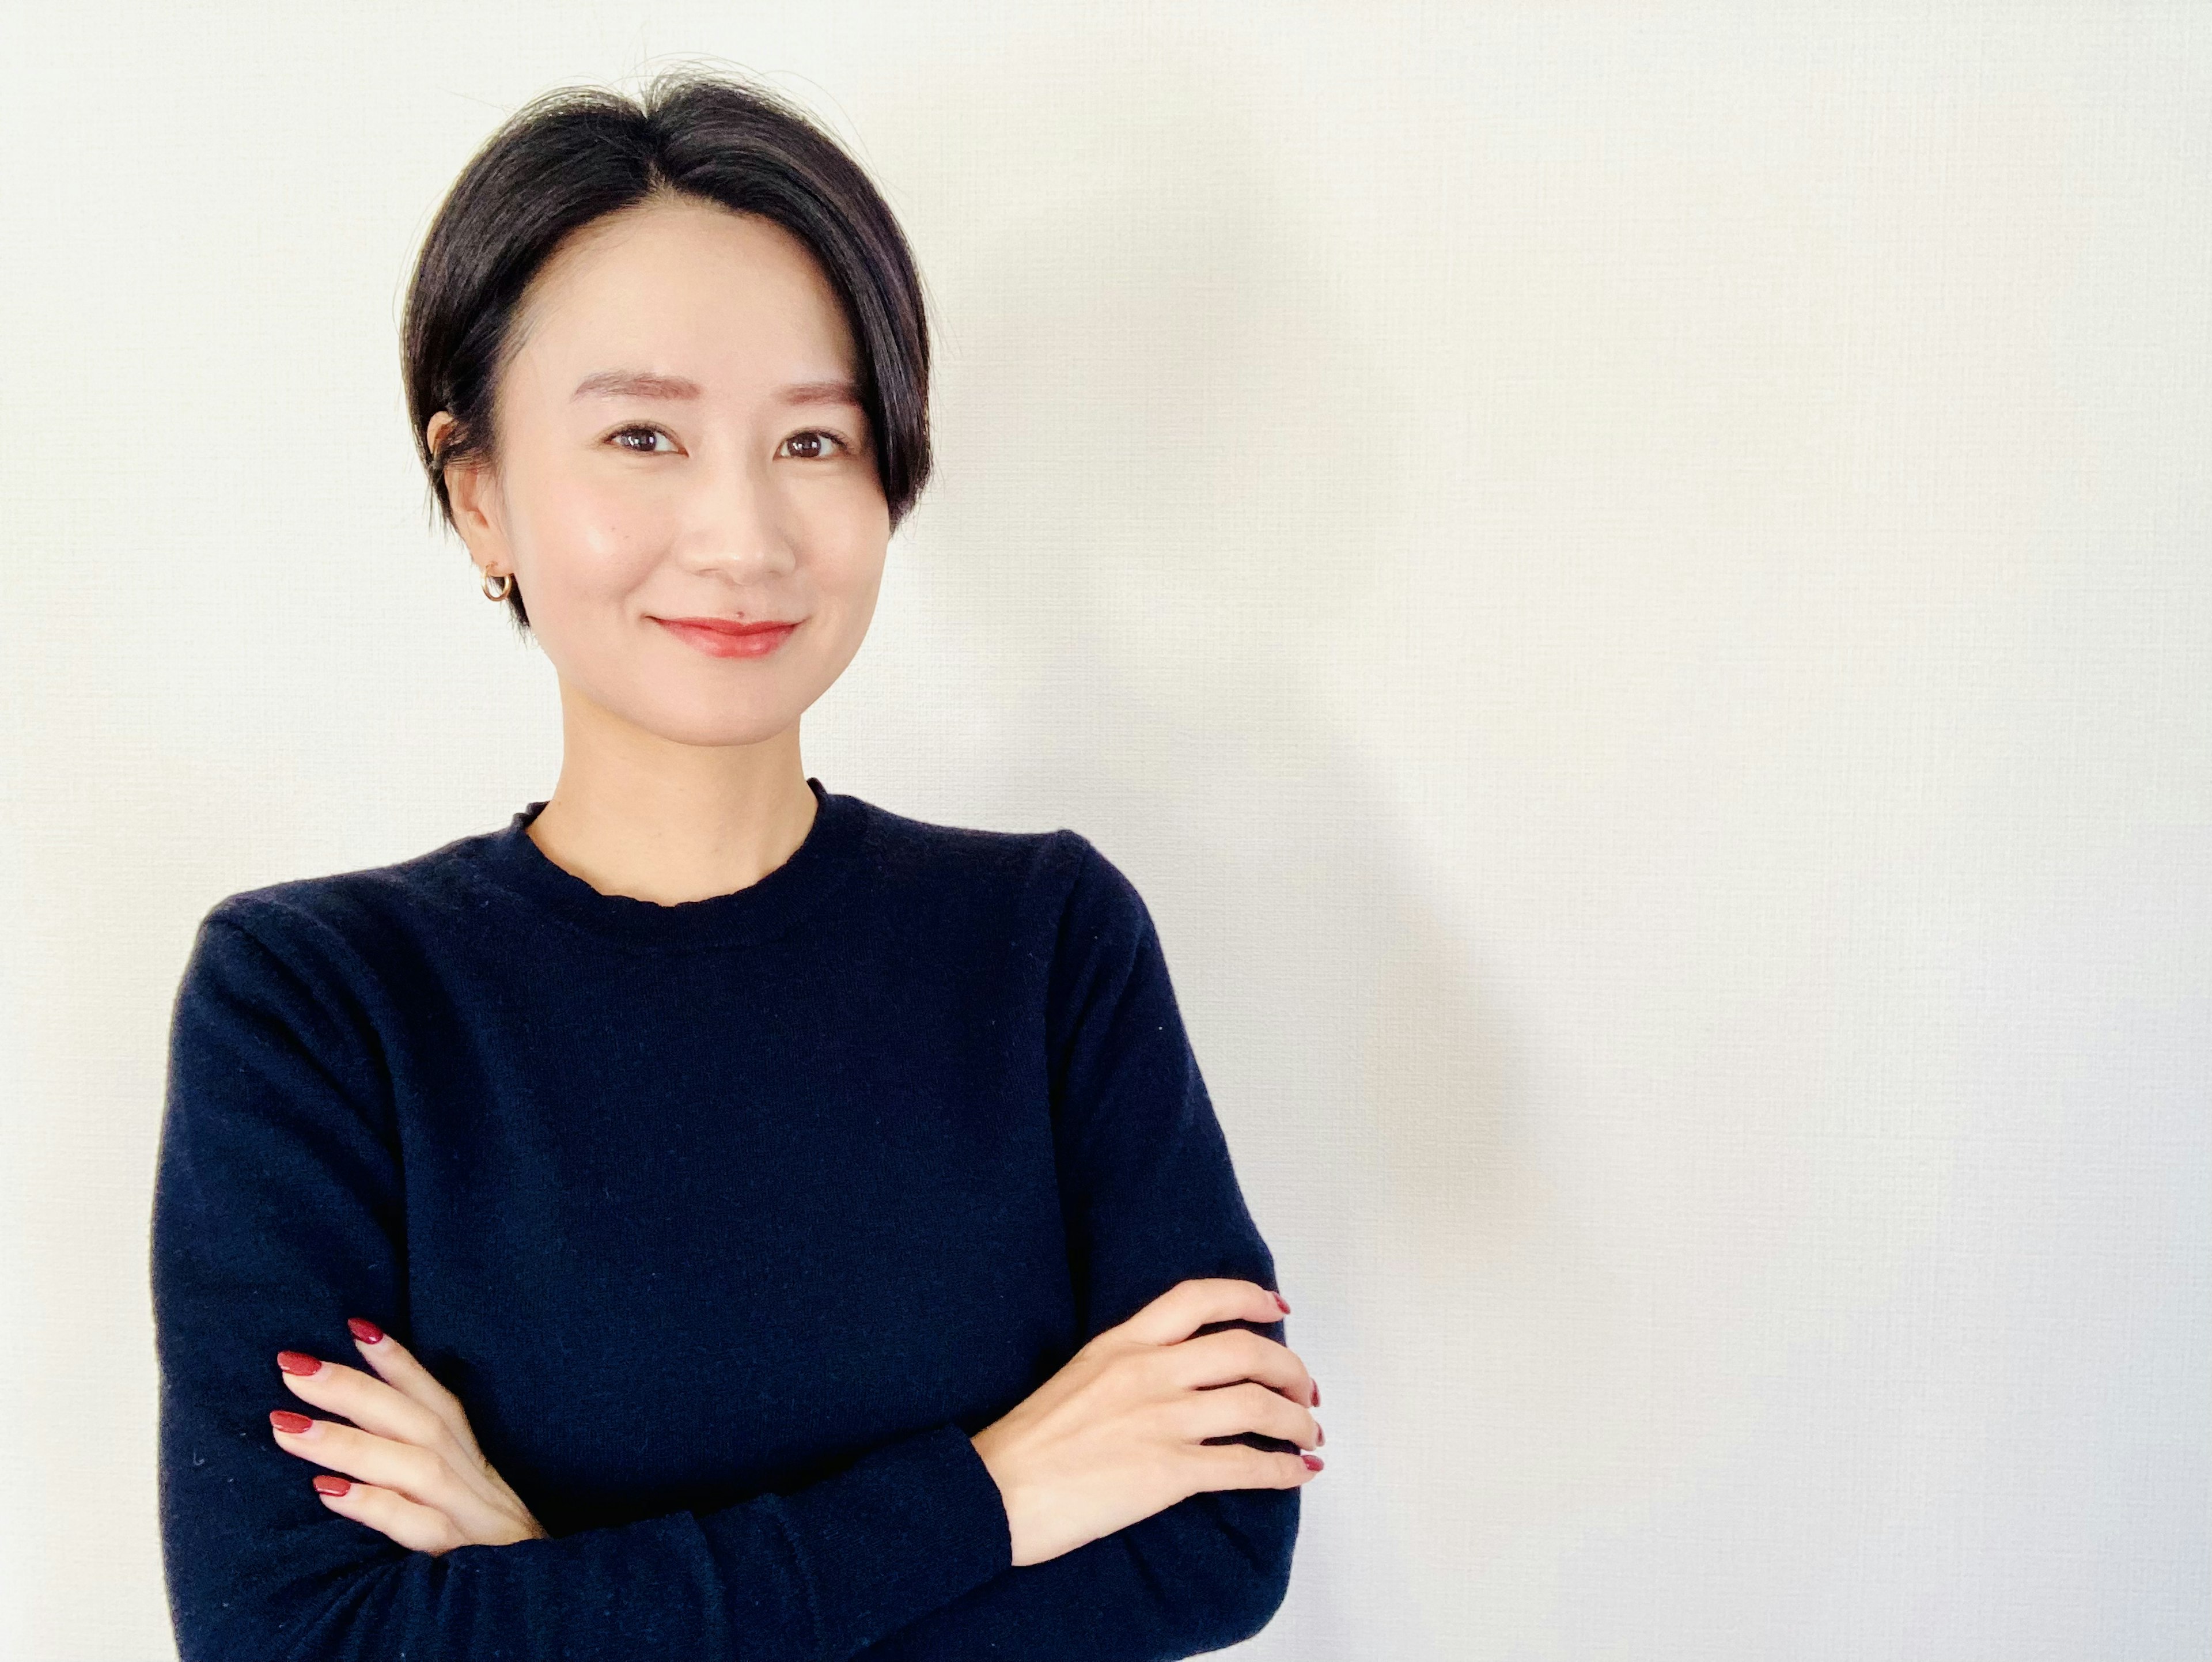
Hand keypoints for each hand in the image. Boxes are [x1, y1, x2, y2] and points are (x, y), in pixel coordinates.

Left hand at [269, 1318, 547, 1554]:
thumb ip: (421, 1472)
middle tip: (292, 1365)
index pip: (439, 1402)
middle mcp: (477, 1482)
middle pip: (420, 1421)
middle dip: (355, 1388)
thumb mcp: (465, 1506)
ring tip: (287, 1425)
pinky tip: (327, 1491)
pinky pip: (418, 1526)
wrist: (543, 1604)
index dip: (400, 1363)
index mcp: (475, 1465)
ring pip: (416, 1465)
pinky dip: (374, 1505)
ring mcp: (473, 1517)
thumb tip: (353, 1444)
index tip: (355, 1326)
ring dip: (349, 1441)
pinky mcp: (465, 1557)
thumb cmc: (489, 1558)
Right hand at [968, 1279, 1322, 1567]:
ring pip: (1257, 1405)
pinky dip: (1283, 1468)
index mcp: (1121, 1344)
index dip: (1247, 1297)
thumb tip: (1174, 1378)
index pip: (1197, 1298)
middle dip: (1289, 1368)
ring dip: (1296, 1421)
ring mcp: (1162, 1420)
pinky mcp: (1169, 1472)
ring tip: (1309, 1435)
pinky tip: (1298, 1473)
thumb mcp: (1077, 1377)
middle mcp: (1148, 1372)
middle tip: (1304, 1390)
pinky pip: (1246, 1465)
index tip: (1277, 1306)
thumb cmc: (1027, 1444)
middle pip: (1245, 1350)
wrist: (995, 1492)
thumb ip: (1126, 1367)